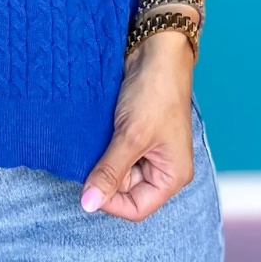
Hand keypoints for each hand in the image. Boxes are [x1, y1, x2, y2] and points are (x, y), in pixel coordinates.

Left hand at [80, 31, 195, 221]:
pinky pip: (111, 153)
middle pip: (123, 192)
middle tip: (92, 154)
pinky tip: (93, 136)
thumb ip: (110, 172)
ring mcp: (146, 152)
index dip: (110, 201)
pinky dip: (99, 148)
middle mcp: (161, 168)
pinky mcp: (132, 136)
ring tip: (94, 141)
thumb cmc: (155, 93)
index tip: (88, 185)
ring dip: (100, 160)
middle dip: (104, 176)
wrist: (154, 53)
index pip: (136, 209)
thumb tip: (88, 204)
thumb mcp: (130, 137)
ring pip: (114, 172)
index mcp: (172, 176)